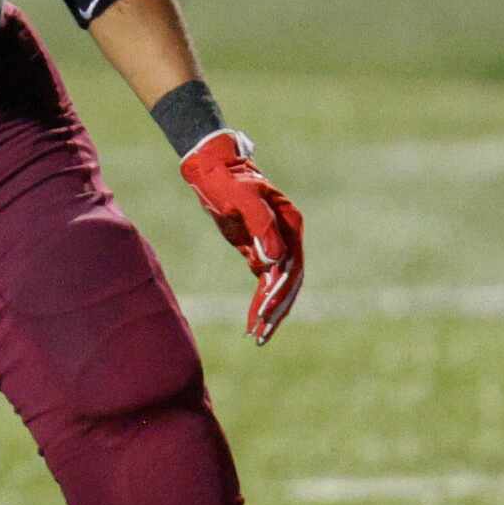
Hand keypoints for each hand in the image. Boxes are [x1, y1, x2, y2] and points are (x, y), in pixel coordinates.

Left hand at [178, 130, 303, 344]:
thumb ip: (261, 226)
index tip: (265, 311)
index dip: (280, 291)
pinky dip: (258, 300)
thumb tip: (276, 261)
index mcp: (290, 224)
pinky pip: (264, 281)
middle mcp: (288, 237)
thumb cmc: (227, 179)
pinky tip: (251, 321)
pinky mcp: (258, 250)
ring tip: (258, 337)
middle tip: (262, 335)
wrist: (212, 167)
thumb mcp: (242, 199)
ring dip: (269, 311)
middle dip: (276, 309)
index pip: (292, 266)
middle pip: (289, 281)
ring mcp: (275, 244)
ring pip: (277, 285)